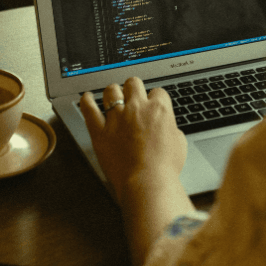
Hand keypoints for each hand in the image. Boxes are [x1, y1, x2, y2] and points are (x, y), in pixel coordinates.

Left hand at [79, 77, 188, 203]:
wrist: (147, 182)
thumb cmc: (165, 167)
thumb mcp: (179, 142)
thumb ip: (170, 127)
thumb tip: (166, 127)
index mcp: (159, 109)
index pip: (157, 92)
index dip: (155, 98)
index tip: (153, 104)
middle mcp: (137, 108)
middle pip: (133, 83)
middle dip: (134, 88)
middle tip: (133, 94)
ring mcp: (116, 119)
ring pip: (111, 91)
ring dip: (113, 91)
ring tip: (112, 94)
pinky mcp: (100, 132)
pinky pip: (88, 110)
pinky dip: (86, 101)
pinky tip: (86, 97)